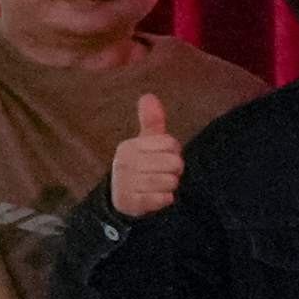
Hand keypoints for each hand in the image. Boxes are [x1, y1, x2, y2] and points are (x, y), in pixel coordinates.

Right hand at [105, 94, 183, 217]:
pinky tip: (158, 197)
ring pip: (170, 181)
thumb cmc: (141, 165)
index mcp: (129, 146)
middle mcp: (124, 163)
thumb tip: (148, 95)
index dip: (174, 151)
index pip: (171, 144)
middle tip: (163, 173)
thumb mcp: (145, 142)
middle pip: (174, 163)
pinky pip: (163, 199)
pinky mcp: (132, 203)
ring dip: (170, 184)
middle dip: (175, 170)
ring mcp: (126, 184)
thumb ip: (151, 121)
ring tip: (159, 184)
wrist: (124, 198)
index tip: (163, 156)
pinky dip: (166, 199)